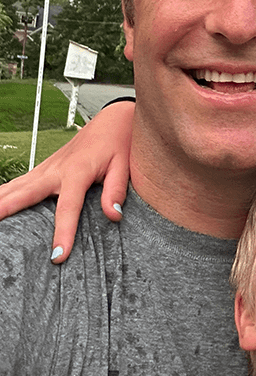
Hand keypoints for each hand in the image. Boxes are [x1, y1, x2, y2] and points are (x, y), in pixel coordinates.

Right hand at [0, 100, 134, 261]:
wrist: (112, 119)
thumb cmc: (119, 142)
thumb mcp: (124, 165)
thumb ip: (116, 190)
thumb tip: (114, 215)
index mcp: (77, 172)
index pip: (67, 208)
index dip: (63, 233)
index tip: (58, 256)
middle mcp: (55, 170)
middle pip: (24, 194)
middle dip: (6, 211)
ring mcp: (46, 168)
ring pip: (15, 187)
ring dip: (0, 202)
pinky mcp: (43, 169)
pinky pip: (18, 184)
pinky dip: (4, 194)